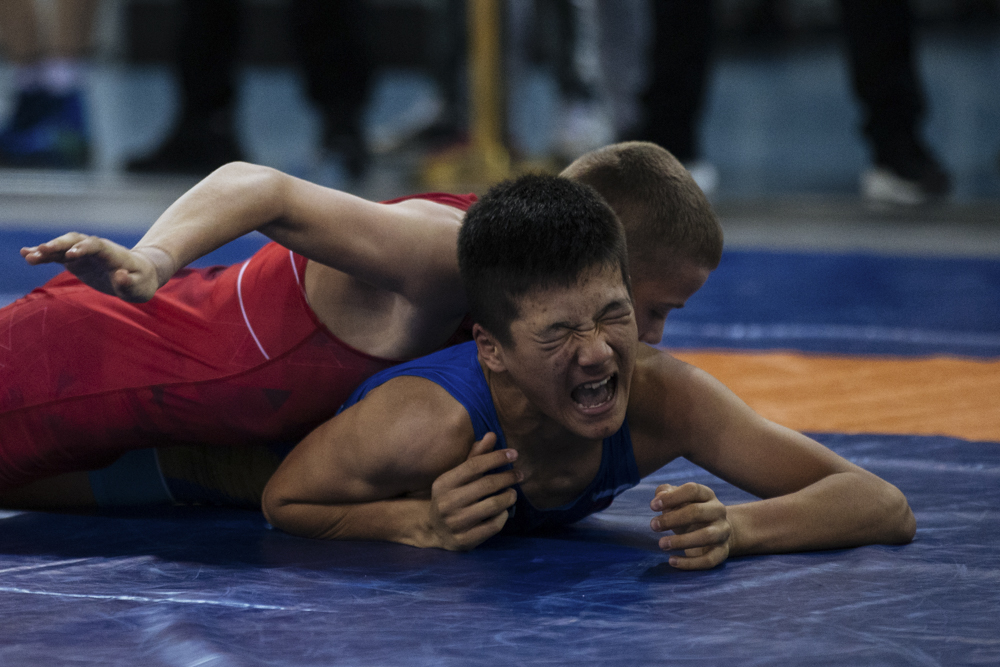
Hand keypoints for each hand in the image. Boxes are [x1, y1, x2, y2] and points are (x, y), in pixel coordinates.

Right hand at [21, 233, 173, 302]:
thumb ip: (129, 283)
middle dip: (59, 244)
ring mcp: (84, 253)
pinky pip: (58, 256)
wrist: (138, 274)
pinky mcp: (76, 260)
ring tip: (27, 255)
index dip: (84, 248)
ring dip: (46, 250)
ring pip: (63, 246)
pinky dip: (44, 255)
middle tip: (41, 250)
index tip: (70, 255)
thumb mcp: (140, 288)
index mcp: (113, 254)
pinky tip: (27, 256)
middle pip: (76, 240)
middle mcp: (96, 249)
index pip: (96, 246)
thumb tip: (120, 275)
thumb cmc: (141, 282)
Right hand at [426, 433, 520, 550]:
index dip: (496, 457)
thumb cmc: (451, 496)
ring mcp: (454, 523)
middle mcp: (446, 503)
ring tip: (513, 493)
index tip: (514, 454)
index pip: (474, 465)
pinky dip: (503, 516)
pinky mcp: (463, 540)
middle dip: (507, 477)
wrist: (433, 529)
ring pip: (492, 506)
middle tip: (519, 474)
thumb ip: (475, 457)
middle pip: (486, 485)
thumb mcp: (457, 476)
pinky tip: (504, 511)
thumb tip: (491, 435)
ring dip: (508, 497)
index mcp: (443, 483)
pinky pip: (492, 526)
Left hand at [650, 482, 731, 569]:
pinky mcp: (723, 552)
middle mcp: (718, 511)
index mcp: (707, 495)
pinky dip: (690, 563)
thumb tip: (659, 498)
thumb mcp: (678, 501)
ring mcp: (723, 532)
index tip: (652, 506)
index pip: (692, 490)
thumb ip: (666, 493)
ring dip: (681, 541)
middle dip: (672, 519)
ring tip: (661, 544)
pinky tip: (672, 561)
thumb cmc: (691, 513)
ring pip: (706, 536)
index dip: (672, 497)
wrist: (717, 533)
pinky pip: (709, 560)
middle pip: (697, 512)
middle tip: (653, 526)